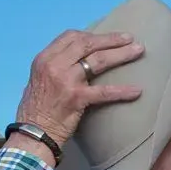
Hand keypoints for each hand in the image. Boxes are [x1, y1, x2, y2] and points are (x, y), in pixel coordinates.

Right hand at [13, 30, 145, 151]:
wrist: (32, 134)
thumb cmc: (34, 111)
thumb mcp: (38, 81)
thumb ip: (54, 68)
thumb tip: (73, 61)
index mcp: (44, 58)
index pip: (70, 37)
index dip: (91, 35)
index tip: (105, 37)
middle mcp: (55, 65)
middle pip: (87, 43)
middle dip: (110, 39)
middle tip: (129, 38)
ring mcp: (66, 81)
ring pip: (98, 60)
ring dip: (121, 54)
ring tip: (138, 51)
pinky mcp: (77, 98)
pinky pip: (104, 92)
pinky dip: (122, 91)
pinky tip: (137, 91)